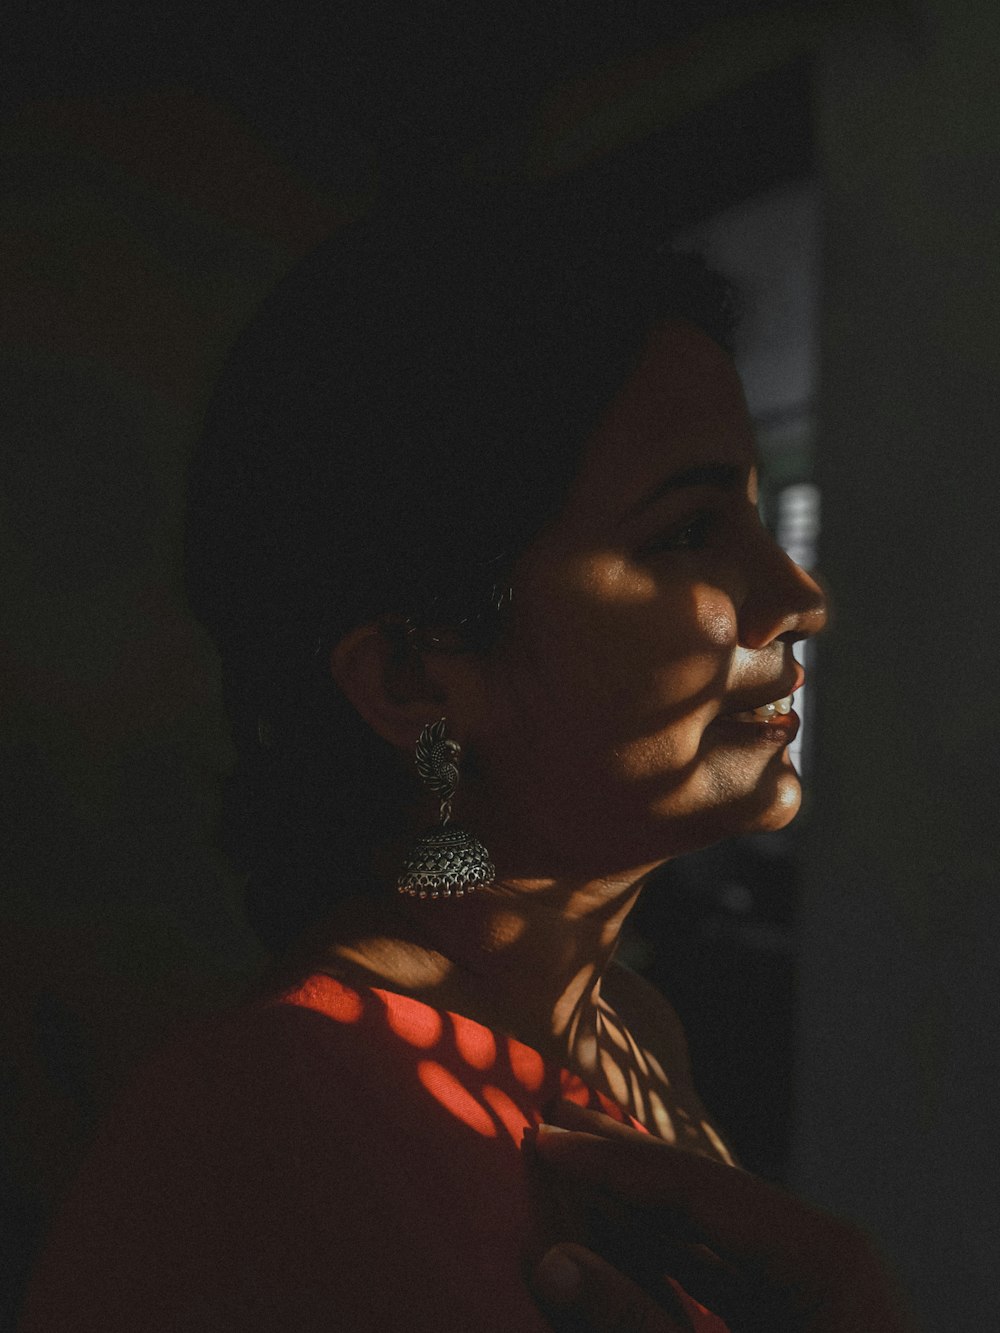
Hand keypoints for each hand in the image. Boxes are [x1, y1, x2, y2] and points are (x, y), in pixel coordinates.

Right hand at [527, 1102, 916, 1332]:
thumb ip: (635, 1325)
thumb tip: (547, 1261)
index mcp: (824, 1253)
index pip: (697, 1181)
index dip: (612, 1158)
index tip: (543, 1136)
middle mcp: (823, 1258)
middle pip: (704, 1195)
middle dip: (624, 1165)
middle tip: (555, 1117)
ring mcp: (816, 1296)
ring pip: (710, 1236)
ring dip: (637, 1213)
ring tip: (573, 1179)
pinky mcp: (799, 1331)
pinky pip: (722, 1281)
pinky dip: (664, 1264)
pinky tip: (615, 1255)